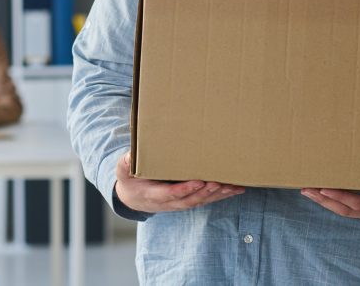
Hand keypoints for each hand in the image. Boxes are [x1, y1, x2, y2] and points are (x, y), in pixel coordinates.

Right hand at [114, 151, 245, 213]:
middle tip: (219, 182)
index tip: (198, 181)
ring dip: (218, 195)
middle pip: (191, 200)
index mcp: (154, 195)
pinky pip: (207, 200)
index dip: (185, 190)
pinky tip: (236, 189)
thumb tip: (130, 155)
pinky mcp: (189, 200)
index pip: (171, 194)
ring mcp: (180, 203)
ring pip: (201, 201)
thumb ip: (125, 164)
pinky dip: (222, 196)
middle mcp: (170, 203)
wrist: (133, 198)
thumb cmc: (130, 180)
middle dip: (206, 192)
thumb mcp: (123, 171)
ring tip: (232, 186)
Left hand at [300, 155, 359, 226]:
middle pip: (345, 209)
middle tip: (306, 189)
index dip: (341, 196)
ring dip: (325, 202)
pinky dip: (333, 203)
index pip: (359, 203)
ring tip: (307, 191)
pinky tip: (322, 195)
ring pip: (344, 211)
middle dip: (324, 199)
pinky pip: (348, 210)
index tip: (324, 188)